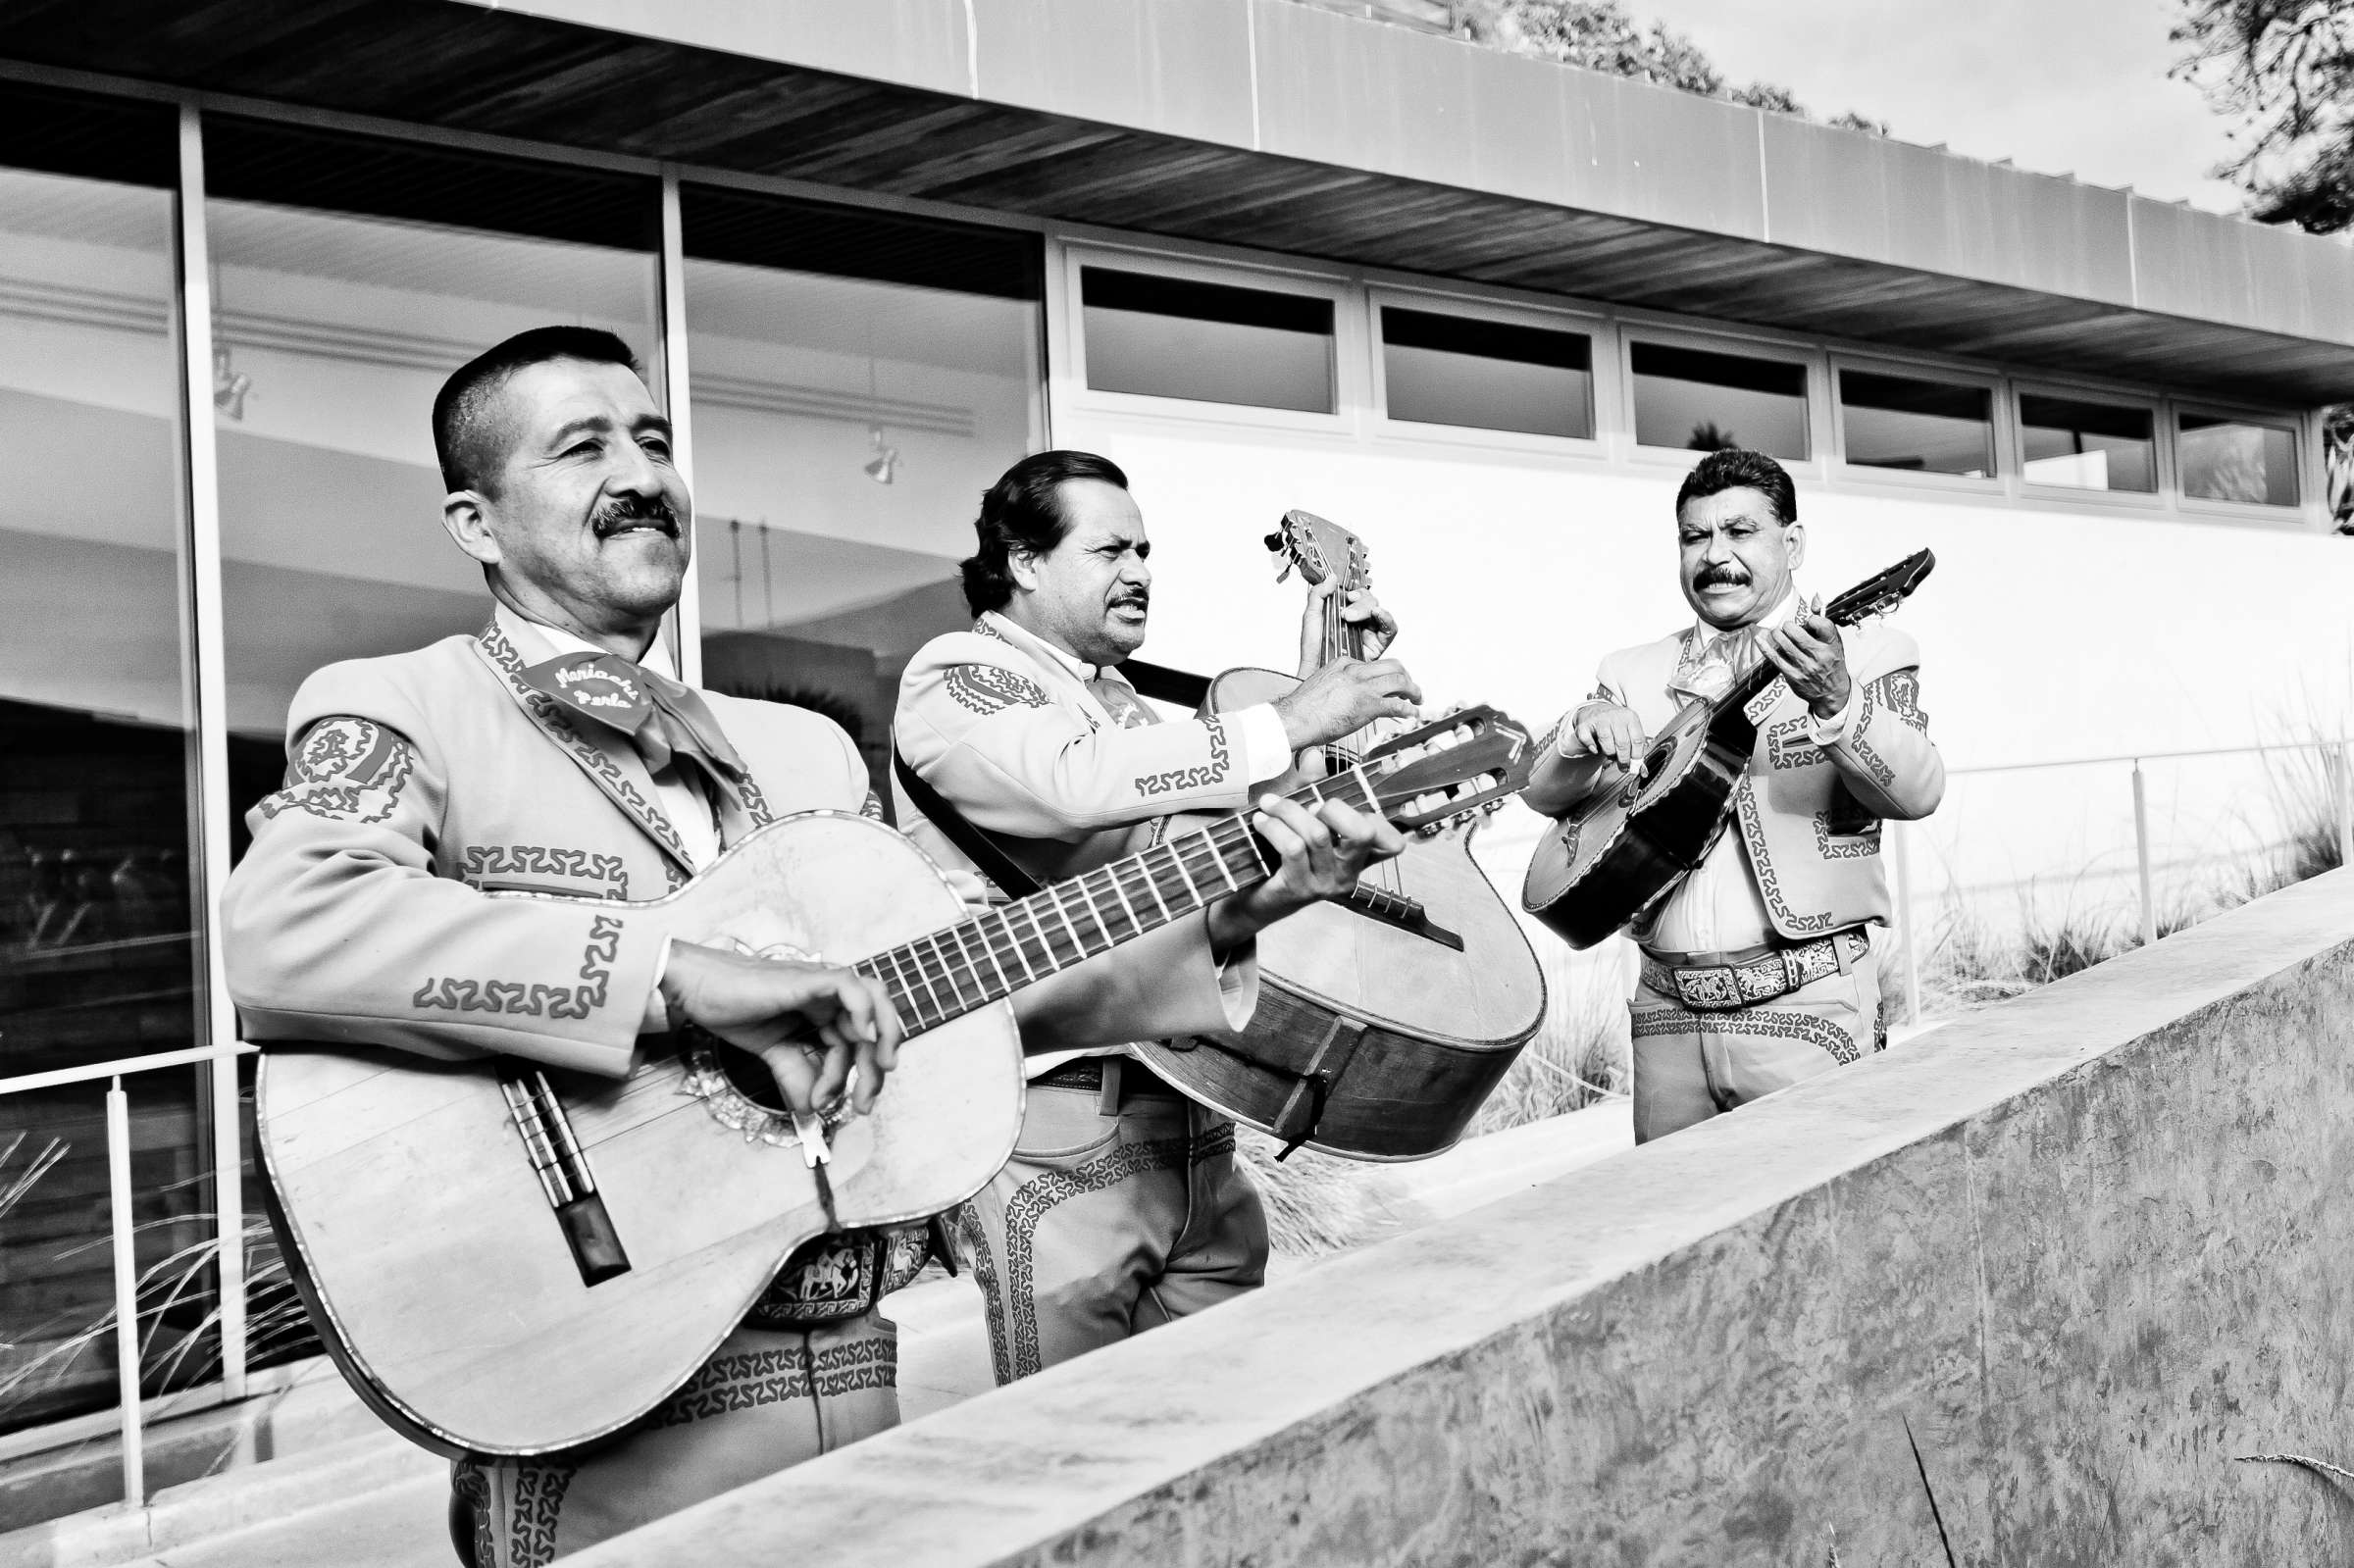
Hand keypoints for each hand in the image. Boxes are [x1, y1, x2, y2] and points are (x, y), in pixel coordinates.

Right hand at [659, 942, 902, 1117]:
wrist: (698, 989)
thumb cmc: (732, 1009)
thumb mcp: (773, 1052)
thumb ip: (797, 1074)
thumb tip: (813, 1109)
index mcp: (824, 1010)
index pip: (857, 1044)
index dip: (856, 1077)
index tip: (845, 1105)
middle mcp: (830, 996)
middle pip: (873, 1027)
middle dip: (874, 1068)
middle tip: (864, 1101)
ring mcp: (822, 984)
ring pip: (873, 1003)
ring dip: (883, 1039)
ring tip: (878, 1069)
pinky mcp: (810, 978)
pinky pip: (850, 988)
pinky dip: (864, 1011)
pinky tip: (865, 1038)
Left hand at [1205, 794, 1406, 949]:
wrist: (1252, 901)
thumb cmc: (1279, 857)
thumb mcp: (1300, 820)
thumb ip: (1311, 788)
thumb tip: (1314, 755)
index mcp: (1358, 858)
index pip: (1393, 843)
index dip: (1376, 819)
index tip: (1341, 808)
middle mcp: (1348, 873)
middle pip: (1362, 833)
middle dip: (1333, 808)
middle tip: (1310, 806)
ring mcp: (1325, 884)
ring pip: (1318, 835)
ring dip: (1289, 811)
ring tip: (1268, 805)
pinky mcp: (1298, 889)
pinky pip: (1292, 847)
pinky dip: (1274, 826)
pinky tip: (1261, 821)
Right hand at [1272, 657, 1423, 750]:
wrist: (1294, 719)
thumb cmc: (1302, 709)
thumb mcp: (1321, 684)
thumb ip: (1338, 685)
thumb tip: (1348, 697)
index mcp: (1343, 664)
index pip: (1373, 665)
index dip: (1385, 676)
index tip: (1388, 686)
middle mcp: (1355, 672)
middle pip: (1393, 665)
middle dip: (1406, 677)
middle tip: (1411, 689)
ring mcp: (1362, 687)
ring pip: (1399, 680)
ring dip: (1413, 690)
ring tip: (1417, 699)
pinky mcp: (1367, 705)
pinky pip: (1397, 704)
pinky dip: (1409, 709)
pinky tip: (1413, 714)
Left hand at [1298, 579, 1397, 672]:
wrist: (1316, 671)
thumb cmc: (1313, 651)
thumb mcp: (1311, 617)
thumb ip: (1318, 595)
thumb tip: (1331, 578)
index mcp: (1344, 613)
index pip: (1357, 595)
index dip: (1355, 592)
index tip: (1347, 595)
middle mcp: (1358, 622)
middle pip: (1369, 601)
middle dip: (1360, 603)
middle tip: (1346, 614)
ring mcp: (1369, 632)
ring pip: (1379, 611)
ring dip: (1369, 609)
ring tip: (1353, 617)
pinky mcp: (1378, 645)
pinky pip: (1390, 629)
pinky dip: (1387, 618)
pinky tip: (1378, 614)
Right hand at [1568, 701, 1648, 770]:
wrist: (1594, 710)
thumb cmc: (1613, 723)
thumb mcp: (1628, 731)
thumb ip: (1634, 749)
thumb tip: (1641, 769)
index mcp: (1630, 717)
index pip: (1638, 740)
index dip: (1636, 756)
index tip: (1634, 765)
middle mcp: (1615, 716)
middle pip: (1623, 743)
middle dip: (1623, 759)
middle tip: (1623, 765)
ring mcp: (1599, 719)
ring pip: (1607, 743)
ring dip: (1609, 753)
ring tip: (1610, 753)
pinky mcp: (1584, 725)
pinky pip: (1588, 742)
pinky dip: (1592, 748)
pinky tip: (1596, 748)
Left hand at [1759, 598, 1852, 719]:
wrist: (1832, 692)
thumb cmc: (1832, 663)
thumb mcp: (1834, 641)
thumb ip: (1823, 620)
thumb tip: (1816, 597)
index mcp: (1832, 645)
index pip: (1821, 624)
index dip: (1812, 619)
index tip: (1809, 621)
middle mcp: (1819, 656)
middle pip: (1797, 634)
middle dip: (1788, 626)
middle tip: (1787, 627)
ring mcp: (1805, 667)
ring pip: (1784, 644)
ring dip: (1777, 634)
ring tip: (1777, 633)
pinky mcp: (1793, 676)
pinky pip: (1775, 658)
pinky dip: (1765, 647)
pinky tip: (1760, 639)